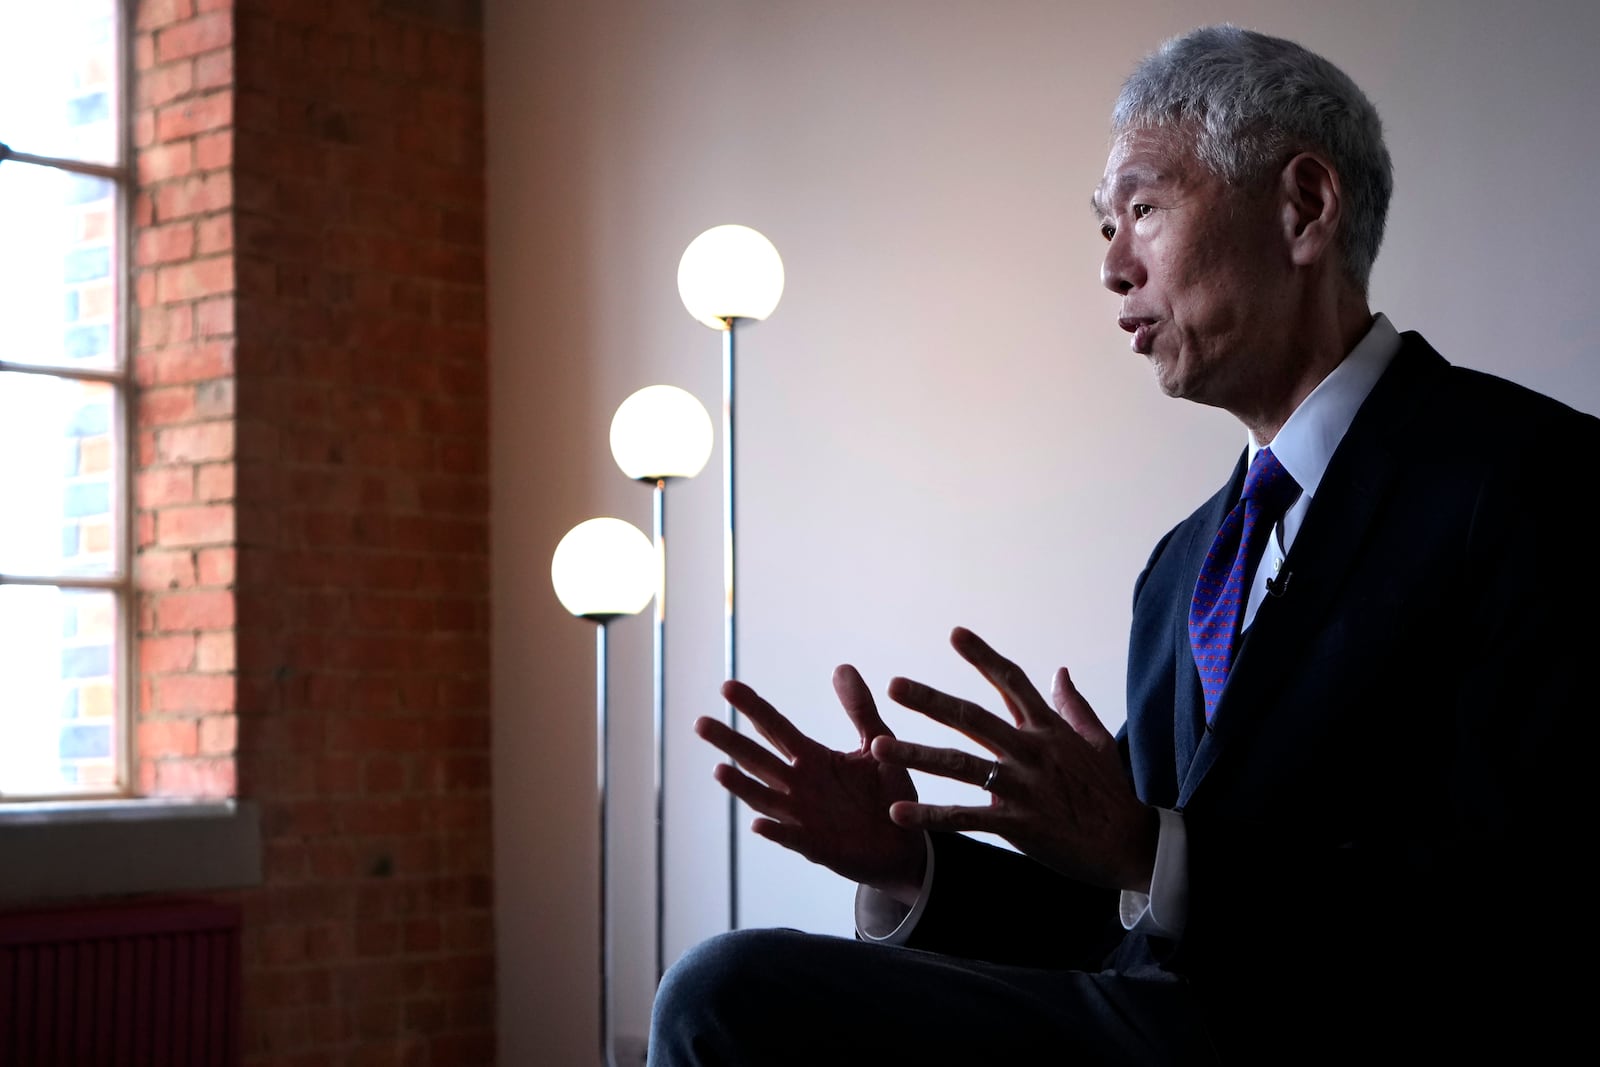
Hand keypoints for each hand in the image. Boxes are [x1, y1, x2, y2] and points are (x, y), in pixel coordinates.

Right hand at [696, 666, 926, 900]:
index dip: (753, 707)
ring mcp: (804, 817)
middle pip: (759, 759)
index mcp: (812, 758)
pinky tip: (758, 824)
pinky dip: (776, 832)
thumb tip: (841, 666)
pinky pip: (793, 838)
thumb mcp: (877, 742)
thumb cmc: (886, 793)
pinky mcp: (818, 846)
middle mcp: (800, 785)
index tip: (727, 685)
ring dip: (742, 786)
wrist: (904, 843)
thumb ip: (859, 708)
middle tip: (701, 722)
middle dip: (730, 742)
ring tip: (719, 770)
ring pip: (765, 798)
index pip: (775, 728)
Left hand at [871, 627, 1156, 892]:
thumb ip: (1073, 704)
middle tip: (894, 685)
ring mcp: (1023, 786)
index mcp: (1048, 728)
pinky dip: (930, 815)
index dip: (983, 657)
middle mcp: (1031, 750)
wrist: (1129, 844)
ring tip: (878, 746)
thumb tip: (1060, 670)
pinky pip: (965, 817)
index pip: (1012, 682)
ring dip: (916, 754)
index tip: (955, 634)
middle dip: (930, 700)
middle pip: (973, 717)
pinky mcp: (1018, 823)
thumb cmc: (1111, 792)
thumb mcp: (1096, 741)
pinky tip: (898, 812)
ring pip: (960, 765)